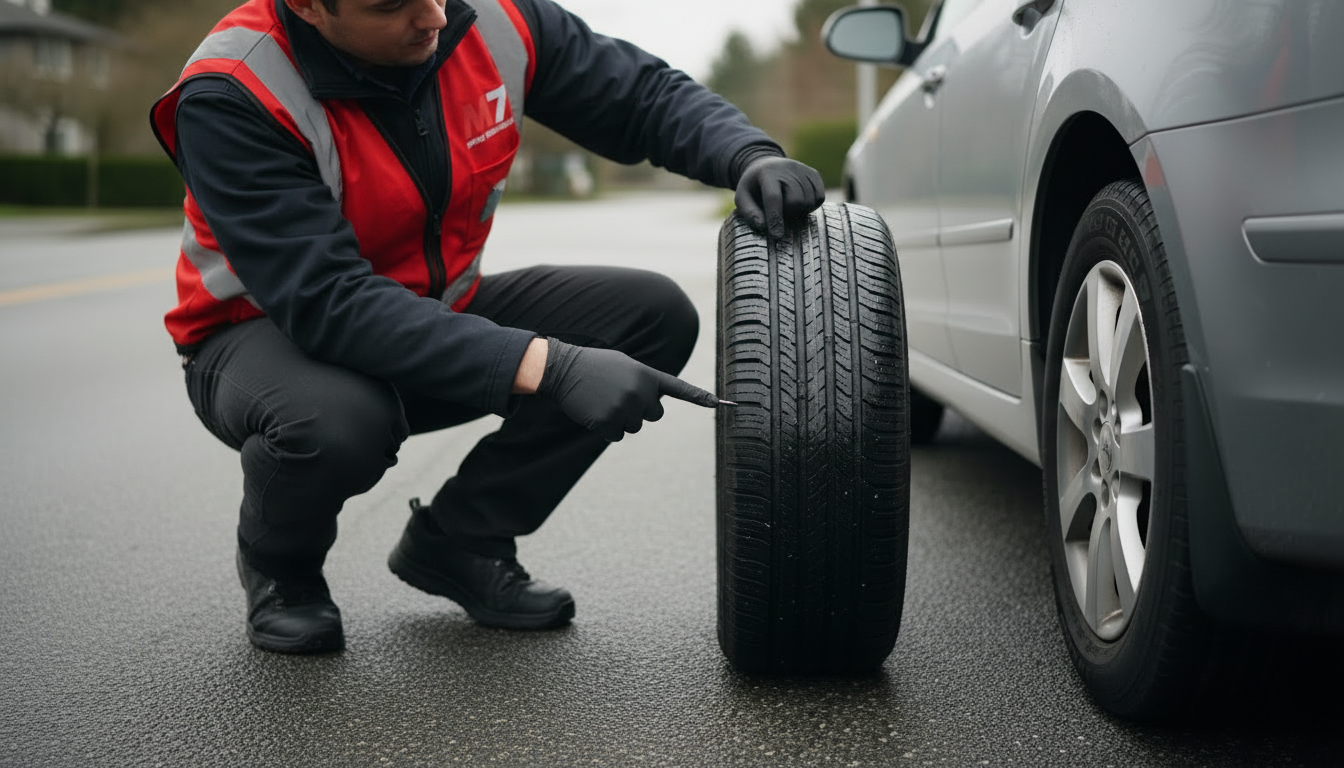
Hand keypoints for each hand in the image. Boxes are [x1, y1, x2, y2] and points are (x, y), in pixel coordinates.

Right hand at [536, 338, 716, 441]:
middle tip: (617, 395)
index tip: (722, 404)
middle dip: (639, 410)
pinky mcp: (610, 422)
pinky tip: (595, 412)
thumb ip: (643, 380)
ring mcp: (626, 408)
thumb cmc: (593, 366)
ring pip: (635, 427)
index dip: (701, 398)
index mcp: (647, 375)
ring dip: (621, 419)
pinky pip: (617, 436)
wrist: (563, 369)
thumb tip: (652, 403)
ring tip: (603, 400)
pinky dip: (606, 429)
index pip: (680, 388)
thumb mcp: (624, 365)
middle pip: (654, 415)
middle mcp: (641, 392)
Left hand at [734, 157, 825, 239]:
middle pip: (796, 201)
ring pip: (809, 201)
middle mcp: (787, 168)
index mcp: (767, 173)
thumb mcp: (743, 198)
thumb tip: (763, 227)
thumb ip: (750, 213)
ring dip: (799, 211)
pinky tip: (799, 203)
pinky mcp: (814, 174)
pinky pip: (819, 198)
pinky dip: (810, 206)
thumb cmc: (754, 187)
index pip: (773, 197)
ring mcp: (803, 170)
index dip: (775, 218)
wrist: (766, 166)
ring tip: (787, 207)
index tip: (777, 236)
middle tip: (780, 214)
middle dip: (789, 214)